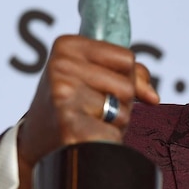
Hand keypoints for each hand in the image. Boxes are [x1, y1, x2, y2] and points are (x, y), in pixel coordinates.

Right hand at [16, 35, 159, 188]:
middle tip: (91, 110)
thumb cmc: (69, 105)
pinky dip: (106, 141)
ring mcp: (64, 95)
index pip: (127, 59)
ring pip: (123, 111)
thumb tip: (153, 96)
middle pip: (128, 85)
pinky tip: (84, 137)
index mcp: (67, 46)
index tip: (99, 87)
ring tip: (88, 122)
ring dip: (113, 123)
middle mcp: (62, 66)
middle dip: (119, 103)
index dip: (123, 78)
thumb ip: (129, 73)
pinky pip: (113, 134)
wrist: (36, 143)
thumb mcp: (91, 75)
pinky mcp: (69, 124)